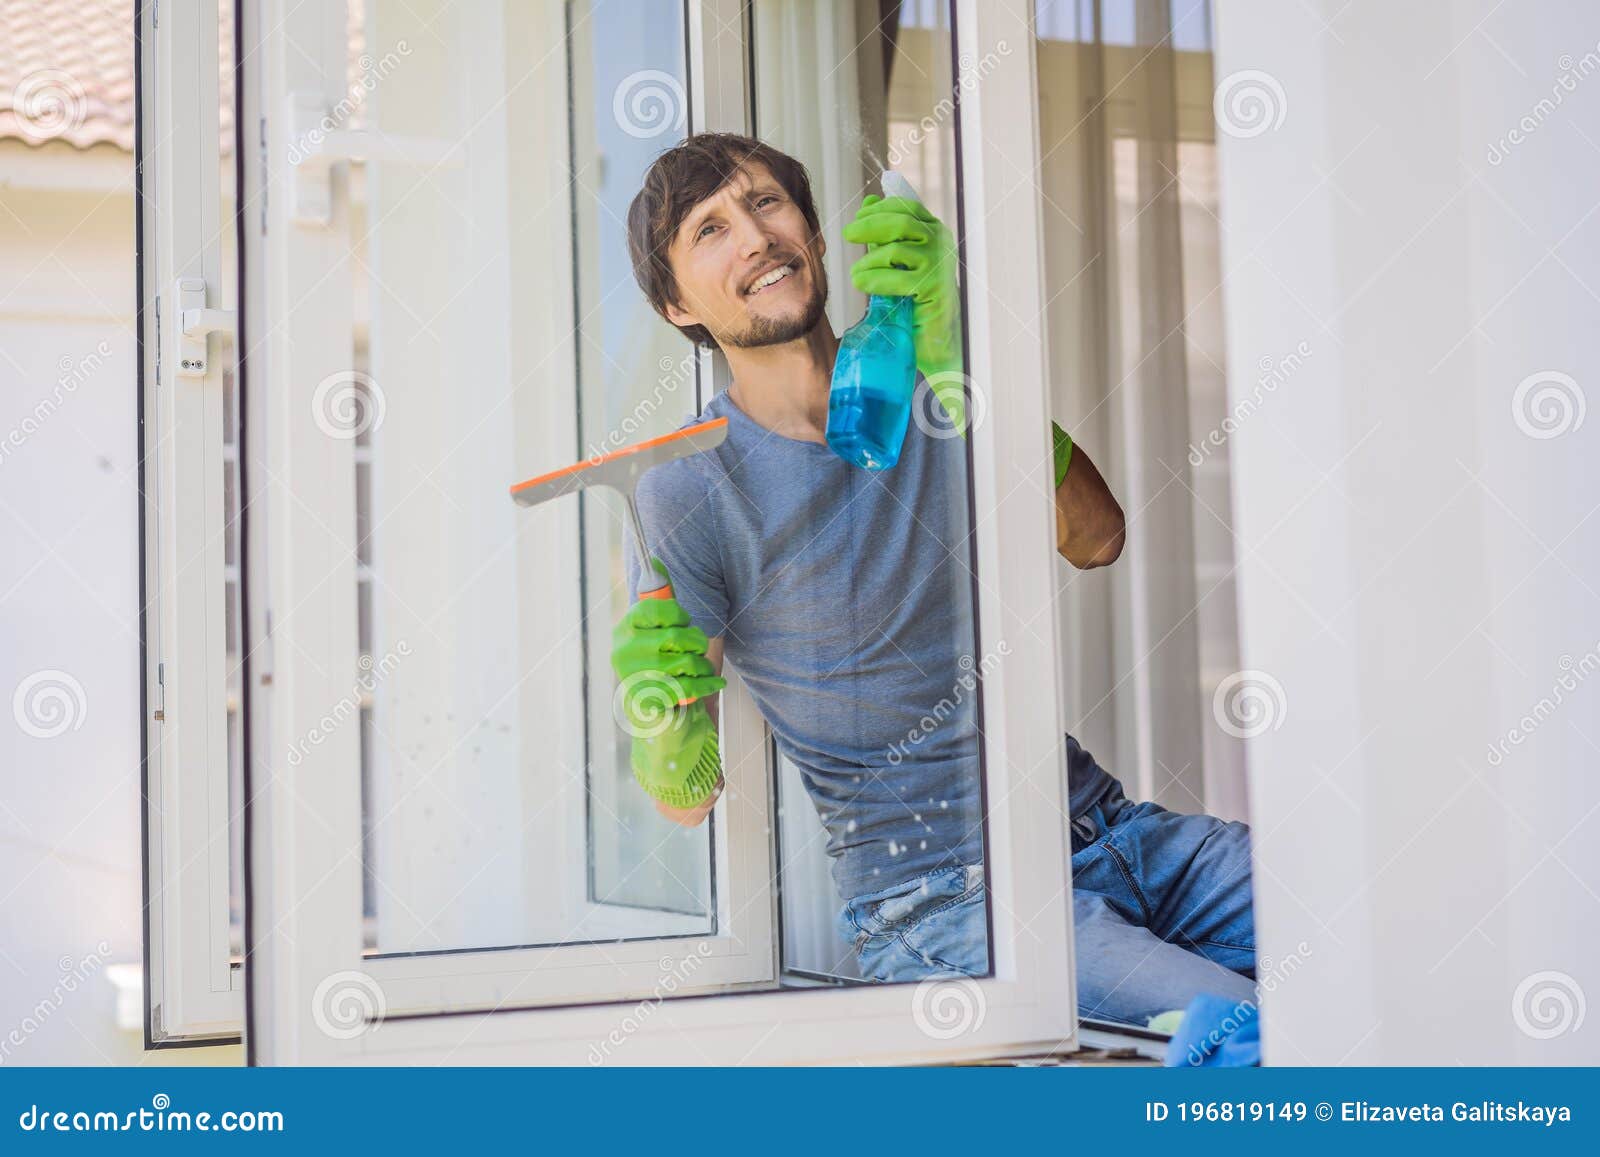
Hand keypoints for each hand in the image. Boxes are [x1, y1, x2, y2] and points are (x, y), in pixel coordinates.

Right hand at [610, 559, 724, 806]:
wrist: (662, 722)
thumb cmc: (665, 669)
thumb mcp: (662, 631)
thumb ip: (660, 598)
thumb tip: (655, 558)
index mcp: (626, 628)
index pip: (659, 607)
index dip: (680, 615)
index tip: (683, 624)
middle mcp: (624, 651)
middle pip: (678, 635)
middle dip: (697, 645)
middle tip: (695, 653)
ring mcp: (634, 678)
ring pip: (686, 661)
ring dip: (703, 668)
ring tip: (700, 673)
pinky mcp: (646, 702)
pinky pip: (688, 687)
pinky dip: (707, 686)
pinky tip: (712, 686)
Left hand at [843, 195, 965, 431]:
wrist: (937, 337)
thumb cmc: (916, 298)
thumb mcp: (900, 260)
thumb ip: (886, 234)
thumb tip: (867, 202)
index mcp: (934, 231)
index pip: (906, 208)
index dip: (878, 210)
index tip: (857, 219)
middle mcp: (940, 243)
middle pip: (899, 222)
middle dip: (869, 226)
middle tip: (847, 235)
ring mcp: (938, 265)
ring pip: (894, 250)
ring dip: (868, 261)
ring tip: (856, 275)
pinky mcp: (933, 289)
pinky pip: (897, 278)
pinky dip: (874, 280)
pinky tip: (861, 283)